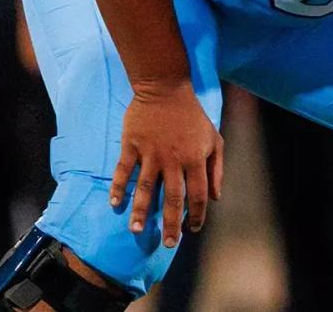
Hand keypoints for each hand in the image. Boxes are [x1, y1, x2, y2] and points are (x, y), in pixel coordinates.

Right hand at [110, 79, 223, 247]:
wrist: (165, 88)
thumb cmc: (192, 116)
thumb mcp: (214, 139)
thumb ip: (217, 168)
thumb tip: (216, 197)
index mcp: (195, 159)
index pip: (198, 195)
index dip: (196, 215)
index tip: (192, 230)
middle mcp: (174, 160)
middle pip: (173, 198)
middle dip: (171, 224)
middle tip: (168, 244)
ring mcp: (151, 153)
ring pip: (146, 188)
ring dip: (141, 211)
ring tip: (137, 231)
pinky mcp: (132, 145)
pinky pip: (124, 170)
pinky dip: (119, 187)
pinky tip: (115, 203)